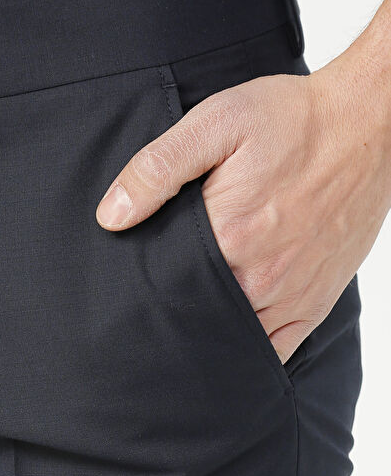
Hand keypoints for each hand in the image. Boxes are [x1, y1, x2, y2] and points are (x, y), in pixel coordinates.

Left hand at [96, 50, 390, 363]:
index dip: (140, 290)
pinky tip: (226, 346)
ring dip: (204, 337)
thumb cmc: (291, 120)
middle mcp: (260, 274)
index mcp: (228, 233)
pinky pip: (276, 350)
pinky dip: (247, 355)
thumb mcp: (215, 123)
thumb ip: (159, 168)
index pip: (163, 284)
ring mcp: (291, 294)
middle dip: (169, 316)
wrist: (366, 125)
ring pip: (231, 340)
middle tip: (148, 312)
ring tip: (182, 329)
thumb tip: (111, 216)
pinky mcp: (315, 302)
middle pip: (194, 316)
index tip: (127, 289)